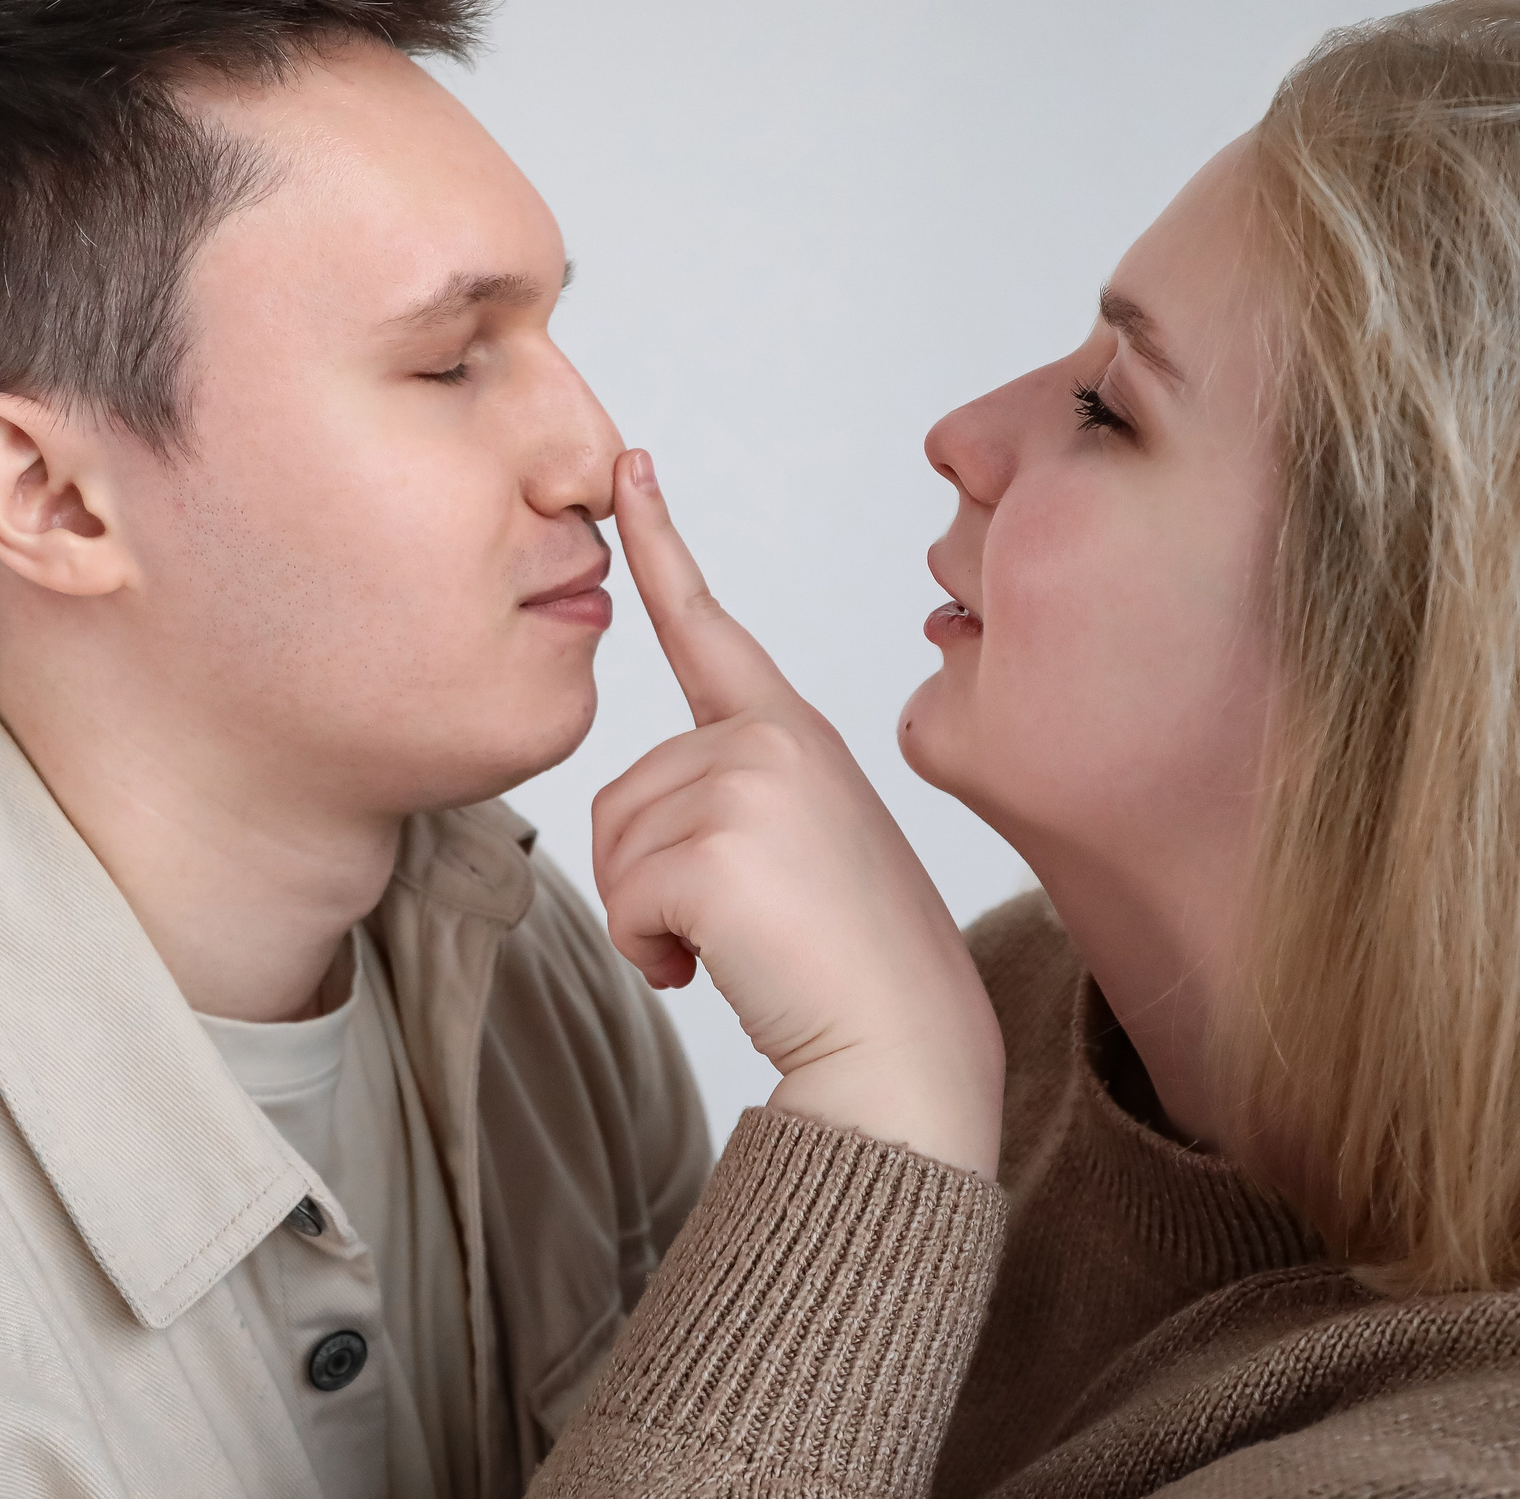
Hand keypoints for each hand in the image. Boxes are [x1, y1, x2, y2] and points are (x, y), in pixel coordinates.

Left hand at [592, 449, 1003, 1176]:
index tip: (629, 470)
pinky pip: (622, 899)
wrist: (904, 1050)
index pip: (709, 626)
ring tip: (735, 944)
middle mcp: (772, 740)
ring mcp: (749, 787)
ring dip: (649, 917)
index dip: (661, 544)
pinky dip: (649, 953)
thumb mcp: (806, 845)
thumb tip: (661, 811)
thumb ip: (737, 794)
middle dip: (647, 874)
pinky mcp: (718, 848)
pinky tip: (712, 969)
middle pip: (623, 790)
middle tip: (736, 923)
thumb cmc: (854, 964)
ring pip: (614, 847)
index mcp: (795, 732)